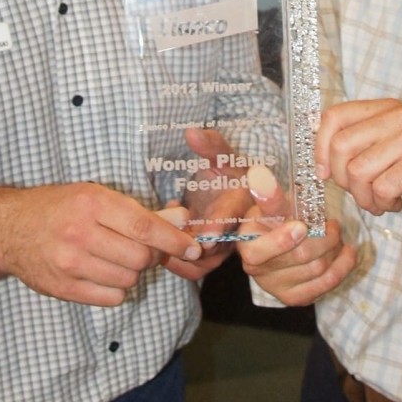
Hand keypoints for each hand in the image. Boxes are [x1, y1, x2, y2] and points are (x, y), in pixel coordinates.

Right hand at [0, 183, 202, 305]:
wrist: (10, 229)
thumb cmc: (60, 207)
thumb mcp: (97, 196)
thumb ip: (140, 211)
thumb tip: (183, 221)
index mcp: (91, 203)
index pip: (144, 227)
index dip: (174, 240)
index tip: (194, 247)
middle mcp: (79, 233)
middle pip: (140, 257)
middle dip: (152, 256)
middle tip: (146, 249)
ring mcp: (69, 263)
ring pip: (128, 279)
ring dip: (133, 271)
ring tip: (119, 257)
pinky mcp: (62, 288)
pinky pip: (111, 297)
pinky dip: (116, 287)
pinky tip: (105, 272)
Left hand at [159, 127, 248, 279]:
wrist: (228, 192)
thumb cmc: (226, 171)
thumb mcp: (222, 155)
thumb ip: (210, 145)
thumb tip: (192, 132)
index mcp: (243, 200)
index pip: (233, 216)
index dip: (218, 226)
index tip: (205, 236)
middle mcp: (238, 228)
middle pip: (217, 249)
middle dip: (191, 249)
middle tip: (166, 241)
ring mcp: (223, 247)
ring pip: (203, 264)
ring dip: (178, 257)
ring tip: (158, 239)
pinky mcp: (210, 258)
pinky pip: (193, 269)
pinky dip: (175, 262)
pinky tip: (161, 242)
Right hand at [236, 166, 355, 305]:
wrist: (275, 236)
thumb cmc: (272, 215)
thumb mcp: (268, 202)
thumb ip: (268, 195)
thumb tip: (262, 176)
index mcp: (247, 246)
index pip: (260, 252)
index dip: (283, 240)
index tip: (302, 226)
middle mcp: (257, 271)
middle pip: (300, 257)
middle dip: (323, 237)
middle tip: (332, 223)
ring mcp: (276, 288)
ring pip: (317, 269)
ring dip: (334, 249)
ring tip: (336, 234)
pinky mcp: (296, 297)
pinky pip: (326, 285)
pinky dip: (342, 266)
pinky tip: (347, 252)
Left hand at [315, 99, 401, 229]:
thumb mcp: (385, 150)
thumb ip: (357, 145)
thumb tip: (317, 158)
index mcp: (385, 108)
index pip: (333, 116)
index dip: (320, 147)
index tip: (326, 172)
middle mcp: (398, 116)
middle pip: (341, 146)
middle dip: (342, 179)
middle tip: (361, 192)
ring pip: (358, 171)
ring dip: (364, 197)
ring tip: (380, 201)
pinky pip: (381, 188)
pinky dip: (382, 204)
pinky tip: (397, 204)